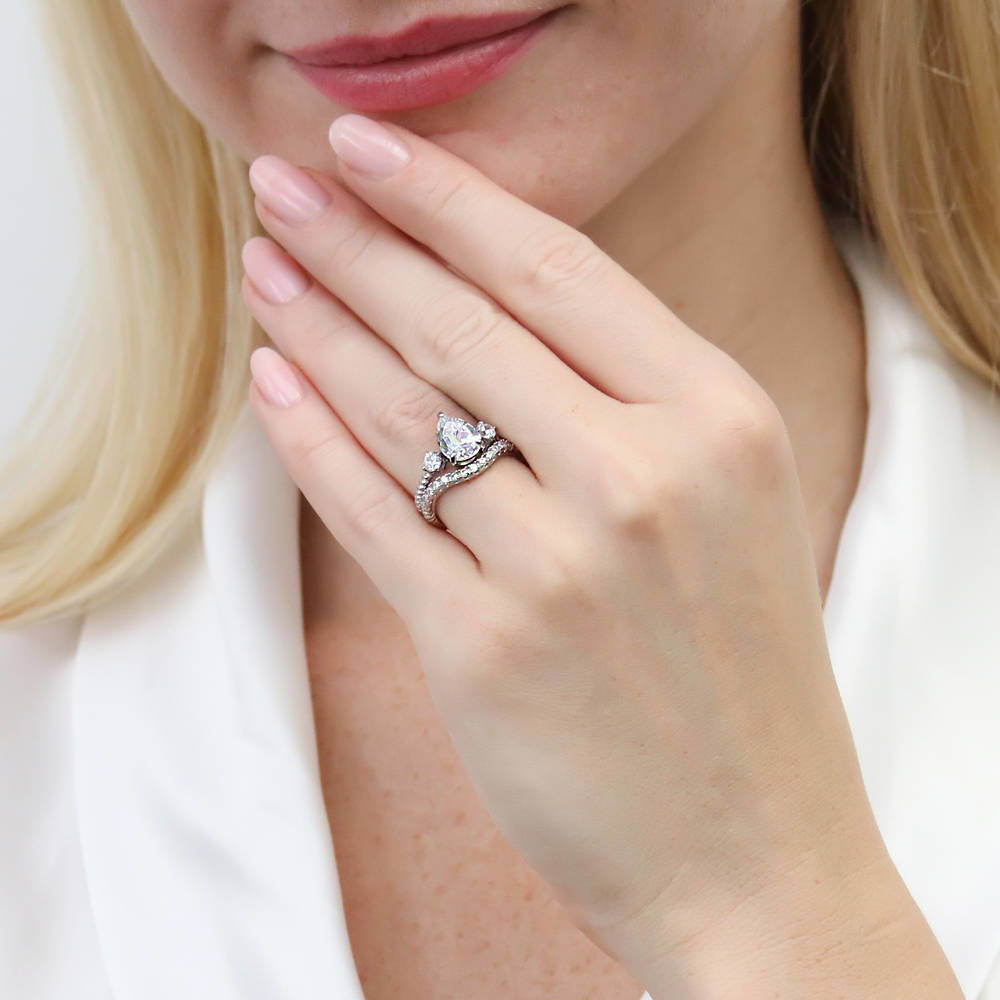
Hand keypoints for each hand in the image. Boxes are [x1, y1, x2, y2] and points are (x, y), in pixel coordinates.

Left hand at [240, 114, 951, 995]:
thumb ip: (629, 402)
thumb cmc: (742, 672)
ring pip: (404, 410)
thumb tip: (490, 310)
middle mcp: (643, 477)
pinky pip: (371, 516)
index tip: (364, 149)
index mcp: (720, 419)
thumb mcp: (729, 499)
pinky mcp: (481, 650)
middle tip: (280, 186)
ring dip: (318, 328)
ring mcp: (558, 566)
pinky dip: (312, 443)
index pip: (556, 268)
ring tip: (267, 272)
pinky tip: (274, 387)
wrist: (758, 849)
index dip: (447, 197)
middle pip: (463, 322)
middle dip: (356, 240)